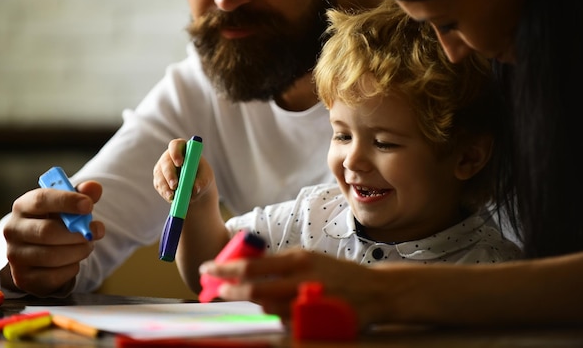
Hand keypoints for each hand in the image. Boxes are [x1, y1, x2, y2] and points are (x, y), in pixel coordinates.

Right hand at [2, 181, 104, 296]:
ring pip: (52, 256)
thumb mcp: (69, 205)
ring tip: (87, 245)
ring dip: (78, 251)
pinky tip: (73, 261)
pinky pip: (53, 276)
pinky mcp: (23, 278)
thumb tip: (93, 188)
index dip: (67, 201)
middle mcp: (13, 230)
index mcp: (23, 206)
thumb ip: (83, 194)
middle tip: (95, 232)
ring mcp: (15, 256)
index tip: (89, 206)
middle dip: (77, 233)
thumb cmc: (57, 221)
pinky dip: (71, 268)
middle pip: (47, 231)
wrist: (43, 251)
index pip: (41, 199)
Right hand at [153, 138, 214, 206]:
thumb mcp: (206, 178)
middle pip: (166, 162)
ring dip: (166, 186)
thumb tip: (195, 188)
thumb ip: (202, 181)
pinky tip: (172, 198)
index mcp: (182, 149)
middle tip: (175, 185)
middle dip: (170, 174)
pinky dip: (165, 193)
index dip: (176, 152)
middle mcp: (169, 156)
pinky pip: (159, 186)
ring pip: (160, 176)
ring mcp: (162, 168)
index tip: (180, 163)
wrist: (195, 188)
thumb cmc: (202, 177)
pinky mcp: (159, 180)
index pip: (175, 145)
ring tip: (173, 196)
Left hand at [198, 248, 383, 328]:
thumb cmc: (337, 273)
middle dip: (228, 289)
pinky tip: (264, 313)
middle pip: (254, 288)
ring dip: (248, 305)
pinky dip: (271, 318)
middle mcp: (301, 278)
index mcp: (298, 259)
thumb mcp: (309, 258)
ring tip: (235, 298)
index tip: (208, 270)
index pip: (252, 265)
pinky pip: (284, 323)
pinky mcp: (315, 321)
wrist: (374, 291)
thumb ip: (281, 264)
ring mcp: (308, 301)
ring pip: (266, 308)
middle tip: (213, 289)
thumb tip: (248, 266)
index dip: (225, 269)